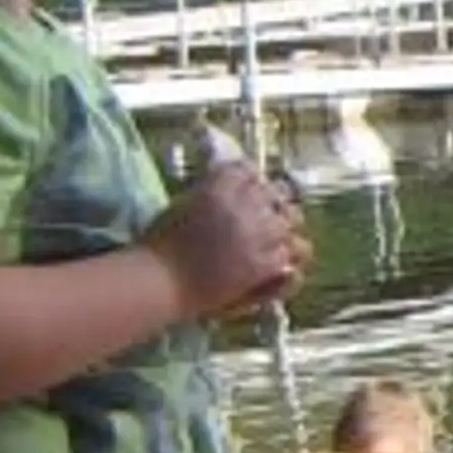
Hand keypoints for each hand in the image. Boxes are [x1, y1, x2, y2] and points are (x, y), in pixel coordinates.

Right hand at [147, 160, 306, 320]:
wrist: (160, 282)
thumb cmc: (161, 246)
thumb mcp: (185, 203)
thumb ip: (214, 191)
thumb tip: (237, 187)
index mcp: (220, 187)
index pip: (249, 170)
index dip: (253, 181)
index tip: (252, 190)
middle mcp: (244, 206)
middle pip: (278, 192)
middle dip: (274, 203)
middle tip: (268, 217)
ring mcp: (258, 234)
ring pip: (292, 221)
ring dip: (285, 229)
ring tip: (276, 241)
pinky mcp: (265, 263)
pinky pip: (291, 253)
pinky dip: (286, 258)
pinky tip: (278, 266)